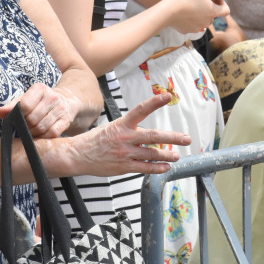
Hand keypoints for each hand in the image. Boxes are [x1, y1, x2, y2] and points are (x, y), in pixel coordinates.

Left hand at [0, 83, 77, 138]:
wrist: (64, 102)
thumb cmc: (38, 103)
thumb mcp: (25, 100)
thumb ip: (11, 107)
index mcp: (40, 89)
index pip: (25, 105)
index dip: (19, 116)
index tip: (18, 119)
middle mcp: (52, 97)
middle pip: (33, 119)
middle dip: (26, 126)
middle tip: (24, 128)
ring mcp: (61, 108)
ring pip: (42, 127)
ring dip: (33, 133)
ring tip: (31, 131)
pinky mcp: (66, 120)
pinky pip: (52, 133)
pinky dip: (44, 137)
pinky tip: (41, 134)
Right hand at [68, 93, 192, 176]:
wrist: (78, 154)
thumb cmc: (96, 140)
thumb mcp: (112, 127)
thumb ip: (130, 129)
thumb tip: (149, 134)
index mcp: (122, 124)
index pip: (141, 109)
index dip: (155, 102)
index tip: (168, 96)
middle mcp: (125, 137)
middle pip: (153, 136)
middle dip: (172, 138)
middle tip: (186, 138)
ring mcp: (125, 153)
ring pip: (152, 154)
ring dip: (167, 155)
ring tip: (177, 155)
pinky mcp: (123, 167)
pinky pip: (144, 167)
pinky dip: (157, 167)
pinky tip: (166, 167)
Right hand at [166, 0, 229, 34]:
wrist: (168, 11)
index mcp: (212, 11)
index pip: (226, 11)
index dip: (223, 3)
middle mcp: (207, 22)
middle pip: (213, 15)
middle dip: (209, 7)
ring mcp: (197, 27)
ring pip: (202, 20)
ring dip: (200, 13)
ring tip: (191, 4)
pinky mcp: (186, 30)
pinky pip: (191, 24)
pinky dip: (189, 19)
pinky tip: (182, 12)